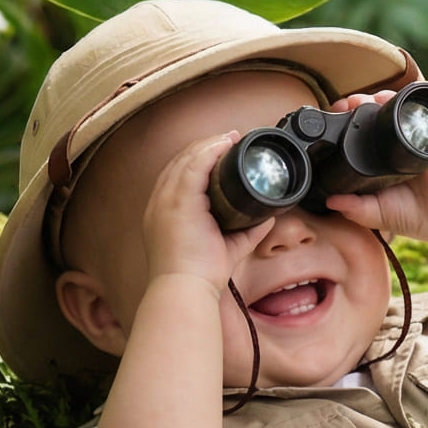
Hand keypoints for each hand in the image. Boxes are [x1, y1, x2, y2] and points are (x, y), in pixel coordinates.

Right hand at [142, 130, 273, 292]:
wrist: (187, 288)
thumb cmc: (201, 274)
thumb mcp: (227, 246)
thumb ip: (247, 231)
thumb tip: (267, 217)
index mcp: (165, 212)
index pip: (178, 175)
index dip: (199, 160)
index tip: (222, 152)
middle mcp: (160, 202)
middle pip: (180, 162)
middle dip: (205, 147)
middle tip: (230, 140)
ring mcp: (166, 200)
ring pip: (185, 159)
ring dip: (209, 145)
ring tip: (230, 138)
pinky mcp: (177, 201)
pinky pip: (192, 166)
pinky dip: (209, 151)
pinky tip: (224, 143)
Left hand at [321, 86, 427, 244]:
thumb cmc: (414, 215)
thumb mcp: (377, 214)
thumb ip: (355, 209)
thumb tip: (331, 201)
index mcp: (375, 159)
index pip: (356, 134)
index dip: (343, 124)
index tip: (332, 118)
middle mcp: (391, 144)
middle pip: (371, 115)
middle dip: (356, 105)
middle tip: (347, 105)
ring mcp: (411, 136)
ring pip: (391, 107)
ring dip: (376, 98)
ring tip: (365, 101)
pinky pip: (416, 110)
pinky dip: (403, 100)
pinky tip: (389, 99)